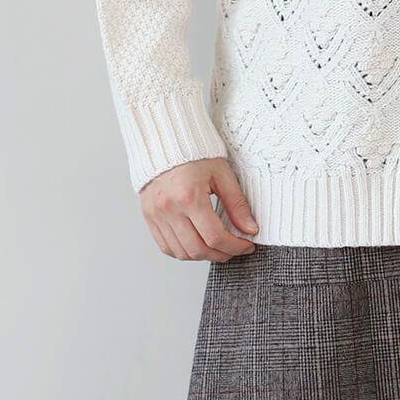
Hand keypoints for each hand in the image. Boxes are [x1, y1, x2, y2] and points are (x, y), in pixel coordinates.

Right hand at [139, 158, 259, 261]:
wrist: (167, 143)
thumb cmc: (196, 155)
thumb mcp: (222, 174)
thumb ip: (237, 204)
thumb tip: (250, 228)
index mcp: (189, 196)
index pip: (215, 236)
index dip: (235, 246)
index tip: (247, 245)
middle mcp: (170, 209)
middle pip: (198, 249)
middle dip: (221, 254)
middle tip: (235, 249)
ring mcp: (156, 216)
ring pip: (181, 253)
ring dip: (203, 255)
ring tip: (218, 247)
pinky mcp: (149, 218)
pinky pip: (166, 247)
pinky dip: (184, 252)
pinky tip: (197, 244)